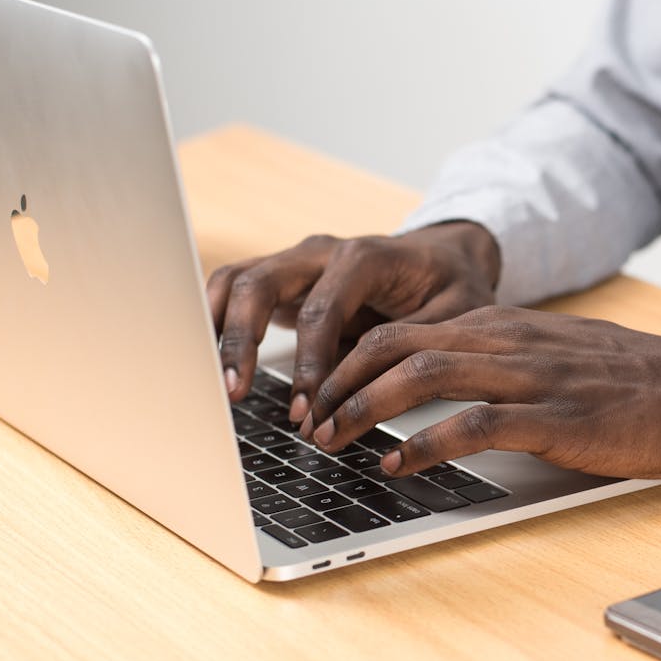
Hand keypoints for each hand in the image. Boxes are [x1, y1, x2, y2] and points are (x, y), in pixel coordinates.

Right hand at [206, 222, 500, 418]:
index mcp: (365, 256)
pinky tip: (207, 363)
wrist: (444, 257)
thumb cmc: (451, 286)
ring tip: (211, 383)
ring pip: (236, 281)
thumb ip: (414, 346)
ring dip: (218, 330)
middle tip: (233, 393)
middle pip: (261, 283)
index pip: (321, 309)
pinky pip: (233, 291)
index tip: (306, 409)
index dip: (309, 363)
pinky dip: (215, 322)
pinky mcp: (281, 280)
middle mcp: (321, 252)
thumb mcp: (453, 315)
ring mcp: (295, 262)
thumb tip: (377, 393)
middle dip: (243, 340)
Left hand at [303, 306, 660, 479]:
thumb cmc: (631, 380)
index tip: (316, 393)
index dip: (348, 359)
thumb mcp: (555, 352)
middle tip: (307, 421)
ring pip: (425, 373)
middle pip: (398, 343)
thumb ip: (500, 357)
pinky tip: (397, 464)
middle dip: (338, 380)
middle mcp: (510, 342)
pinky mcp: (557, 419)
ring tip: (332, 439)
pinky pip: (476, 423)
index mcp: (505, 326)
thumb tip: (440, 376)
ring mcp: (533, 378)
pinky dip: (425, 443)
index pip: (404, 328)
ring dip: (364, 407)